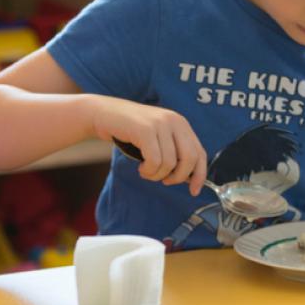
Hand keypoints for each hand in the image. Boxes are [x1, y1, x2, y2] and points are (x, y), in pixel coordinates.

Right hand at [91, 97, 206, 195]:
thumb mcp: (158, 137)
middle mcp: (173, 121)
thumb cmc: (130, 131)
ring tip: (146, 170)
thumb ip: (174, 151)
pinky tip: (140, 168)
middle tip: (164, 180)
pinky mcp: (145, 129)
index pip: (200, 153)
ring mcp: (159, 124)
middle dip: (178, 177)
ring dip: (156, 175)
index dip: (200, 175)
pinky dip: (148, 171)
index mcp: (180, 123)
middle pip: (189, 159)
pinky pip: (155, 161)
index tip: (194, 191)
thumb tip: (189, 178)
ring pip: (169, 164)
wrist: (104, 114)